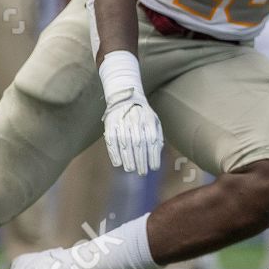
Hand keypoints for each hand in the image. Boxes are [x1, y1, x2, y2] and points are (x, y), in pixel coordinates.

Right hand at [99, 51, 162, 174]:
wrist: (125, 96)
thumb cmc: (142, 112)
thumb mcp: (154, 120)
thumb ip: (157, 135)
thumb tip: (158, 152)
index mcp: (148, 120)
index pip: (152, 141)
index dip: (153, 155)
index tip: (154, 167)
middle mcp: (135, 122)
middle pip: (139, 144)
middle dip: (141, 160)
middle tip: (142, 172)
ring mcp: (122, 123)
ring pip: (125, 144)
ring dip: (128, 159)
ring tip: (131, 169)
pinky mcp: (110, 125)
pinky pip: (112, 141)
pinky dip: (114, 153)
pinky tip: (118, 163)